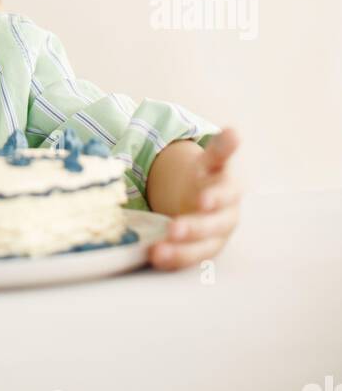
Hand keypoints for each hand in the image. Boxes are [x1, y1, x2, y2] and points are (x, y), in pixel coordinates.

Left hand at [148, 127, 241, 270]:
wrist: (206, 195)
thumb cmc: (209, 177)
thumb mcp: (213, 160)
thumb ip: (221, 149)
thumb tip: (234, 131)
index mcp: (230, 191)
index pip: (227, 194)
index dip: (216, 198)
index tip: (202, 200)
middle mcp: (226, 216)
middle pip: (214, 225)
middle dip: (195, 227)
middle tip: (173, 228)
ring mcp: (214, 237)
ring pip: (202, 247)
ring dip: (182, 250)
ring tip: (158, 249)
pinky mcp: (202, 251)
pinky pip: (189, 258)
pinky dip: (173, 259)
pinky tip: (156, 256)